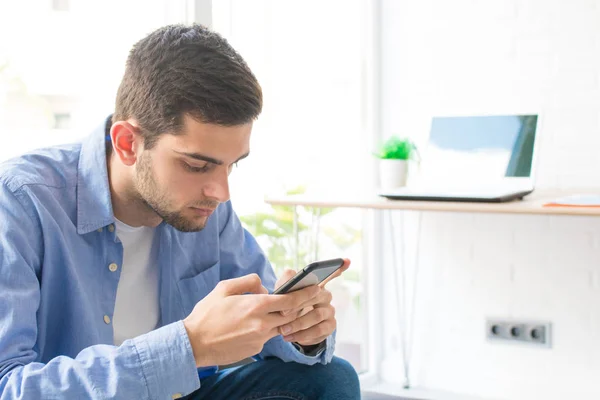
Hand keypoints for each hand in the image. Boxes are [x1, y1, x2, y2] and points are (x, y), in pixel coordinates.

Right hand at [183, 273, 319, 366]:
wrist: (194, 343)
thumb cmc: (207, 314)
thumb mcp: (224, 288)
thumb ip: (248, 282)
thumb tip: (263, 286)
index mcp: (256, 305)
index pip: (290, 299)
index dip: (306, 294)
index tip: (316, 288)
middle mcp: (262, 323)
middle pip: (292, 315)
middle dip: (302, 307)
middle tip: (309, 299)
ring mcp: (260, 338)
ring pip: (281, 327)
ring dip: (283, 319)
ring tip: (275, 310)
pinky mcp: (256, 348)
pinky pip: (268, 336)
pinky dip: (267, 328)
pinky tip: (253, 325)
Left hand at [274, 258, 350, 345]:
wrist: (289, 325)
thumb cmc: (287, 303)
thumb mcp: (283, 290)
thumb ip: (287, 281)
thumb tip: (291, 277)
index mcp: (317, 284)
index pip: (331, 273)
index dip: (338, 268)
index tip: (346, 260)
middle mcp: (326, 296)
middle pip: (317, 296)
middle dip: (299, 305)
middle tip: (283, 313)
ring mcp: (330, 312)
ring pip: (317, 316)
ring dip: (298, 324)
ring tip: (283, 330)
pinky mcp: (330, 327)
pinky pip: (318, 332)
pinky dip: (303, 336)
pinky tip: (292, 337)